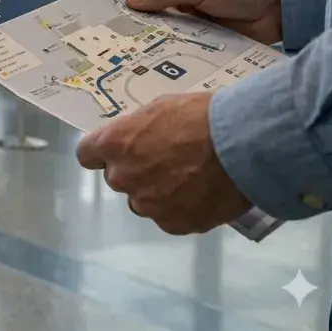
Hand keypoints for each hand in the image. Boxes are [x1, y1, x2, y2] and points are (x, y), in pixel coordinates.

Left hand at [76, 93, 251, 234]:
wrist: (244, 145)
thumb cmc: (202, 117)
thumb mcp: (160, 108)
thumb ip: (137, 128)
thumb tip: (133, 137)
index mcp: (114, 144)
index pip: (86, 154)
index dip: (101, 152)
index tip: (117, 150)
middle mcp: (123, 178)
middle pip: (117, 178)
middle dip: (135, 171)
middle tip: (166, 160)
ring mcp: (148, 204)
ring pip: (143, 201)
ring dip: (156, 192)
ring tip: (189, 180)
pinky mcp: (173, 224)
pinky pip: (168, 218)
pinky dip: (180, 209)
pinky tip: (201, 195)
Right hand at [127, 0, 282, 44]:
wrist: (279, 9)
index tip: (108, 11)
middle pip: (154, 10)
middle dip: (138, 20)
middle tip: (113, 35)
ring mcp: (194, 18)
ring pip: (167, 28)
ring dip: (155, 36)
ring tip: (129, 50)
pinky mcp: (204, 36)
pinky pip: (183, 42)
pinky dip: (172, 48)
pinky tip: (155, 58)